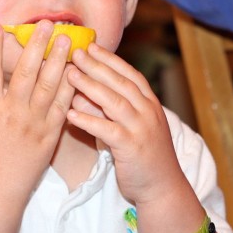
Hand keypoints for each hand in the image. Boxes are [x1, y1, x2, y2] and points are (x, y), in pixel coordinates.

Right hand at [0, 21, 75, 232]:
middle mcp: (13, 112)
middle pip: (26, 72)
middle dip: (36, 45)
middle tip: (46, 23)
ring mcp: (34, 123)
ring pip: (49, 86)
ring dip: (58, 60)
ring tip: (66, 40)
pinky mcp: (50, 135)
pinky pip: (62, 107)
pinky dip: (70, 88)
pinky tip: (76, 72)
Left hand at [67, 43, 208, 232]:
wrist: (162, 187)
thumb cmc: (144, 156)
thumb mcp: (133, 126)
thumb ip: (114, 109)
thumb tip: (85, 91)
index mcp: (149, 103)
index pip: (129, 74)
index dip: (109, 59)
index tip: (90, 46)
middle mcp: (148, 112)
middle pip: (119, 82)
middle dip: (96, 66)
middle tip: (76, 52)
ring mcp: (141, 129)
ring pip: (114, 101)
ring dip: (90, 87)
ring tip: (70, 75)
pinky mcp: (131, 147)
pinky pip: (106, 130)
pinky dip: (88, 120)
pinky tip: (71, 113)